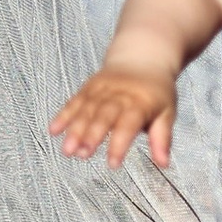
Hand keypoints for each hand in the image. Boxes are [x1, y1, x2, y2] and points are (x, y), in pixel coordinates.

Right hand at [50, 62, 177, 168]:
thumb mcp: (167, 112)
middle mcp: (119, 94)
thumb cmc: (157, 92)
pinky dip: (64, 115)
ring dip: (75, 129)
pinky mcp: (89, 86)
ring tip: (67, 150)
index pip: (128, 125)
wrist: (143, 57)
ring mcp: (102, 89)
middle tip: (81, 155)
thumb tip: (164, 164)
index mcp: (140, 103)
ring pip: (86, 110)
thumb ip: (162, 138)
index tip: (112, 164)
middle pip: (103, 116)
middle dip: (92, 135)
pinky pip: (75, 101)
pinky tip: (53, 130)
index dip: (119, 144)